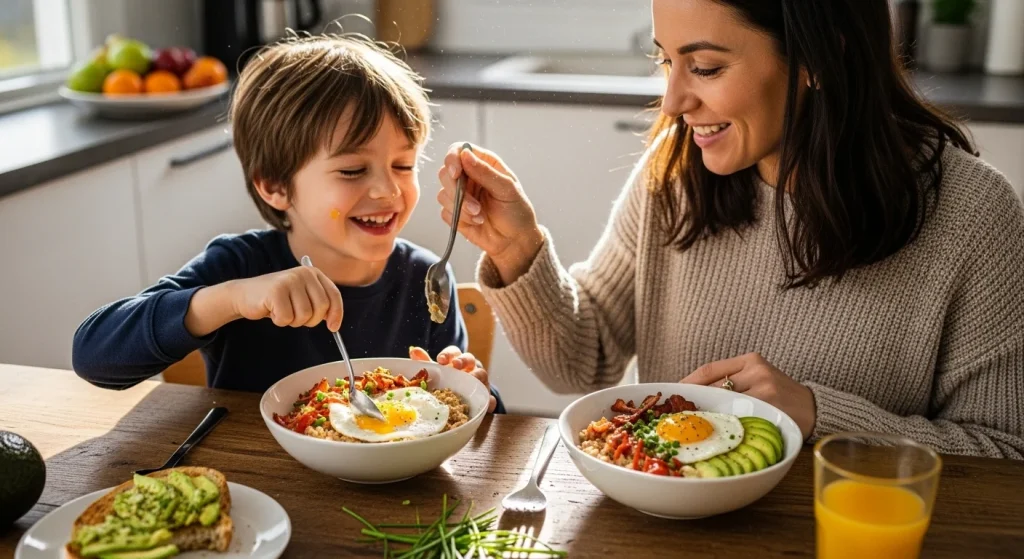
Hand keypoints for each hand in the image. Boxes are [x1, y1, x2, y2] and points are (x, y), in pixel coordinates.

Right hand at [231, 266, 343, 330]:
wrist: (244, 294)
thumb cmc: (276, 299)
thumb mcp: (301, 296)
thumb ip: (318, 303)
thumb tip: (334, 322)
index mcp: (313, 273)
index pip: (334, 295)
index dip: (336, 314)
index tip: (333, 327)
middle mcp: (304, 273)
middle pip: (322, 307)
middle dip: (311, 320)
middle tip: (296, 317)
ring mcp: (290, 281)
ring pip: (305, 315)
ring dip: (293, 321)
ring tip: (282, 311)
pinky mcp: (276, 291)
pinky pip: (287, 318)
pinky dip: (279, 321)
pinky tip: (271, 311)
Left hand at [410, 345, 496, 412]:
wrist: (461, 398)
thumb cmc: (448, 381)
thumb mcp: (437, 372)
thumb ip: (426, 362)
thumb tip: (413, 350)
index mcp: (457, 360)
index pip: (455, 352)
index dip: (449, 354)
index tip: (440, 359)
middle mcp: (470, 368)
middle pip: (470, 359)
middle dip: (463, 361)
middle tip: (456, 365)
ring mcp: (480, 381)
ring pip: (482, 375)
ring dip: (477, 376)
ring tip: (472, 378)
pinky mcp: (486, 397)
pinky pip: (490, 399)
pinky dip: (489, 401)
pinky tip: (488, 403)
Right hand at [437, 143, 543, 284]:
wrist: (515, 241)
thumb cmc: (517, 212)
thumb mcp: (507, 189)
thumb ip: (485, 172)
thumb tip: (465, 154)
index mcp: (483, 163)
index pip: (458, 150)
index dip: (452, 159)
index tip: (456, 174)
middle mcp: (469, 176)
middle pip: (445, 173)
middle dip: (457, 191)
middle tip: (475, 207)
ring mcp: (460, 195)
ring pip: (443, 194)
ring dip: (461, 208)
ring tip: (480, 216)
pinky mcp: (454, 213)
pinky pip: (445, 212)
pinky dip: (459, 219)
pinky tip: (476, 222)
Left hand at [680, 352, 815, 439]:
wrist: (815, 409)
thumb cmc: (781, 396)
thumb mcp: (758, 379)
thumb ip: (732, 382)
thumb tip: (693, 395)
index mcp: (750, 360)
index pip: (709, 370)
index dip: (687, 383)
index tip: (672, 394)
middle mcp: (756, 370)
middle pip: (713, 387)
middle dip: (695, 402)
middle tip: (678, 415)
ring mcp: (764, 388)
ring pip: (724, 403)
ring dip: (708, 415)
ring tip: (694, 425)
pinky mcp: (771, 406)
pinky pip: (739, 417)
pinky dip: (726, 425)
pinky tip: (718, 433)